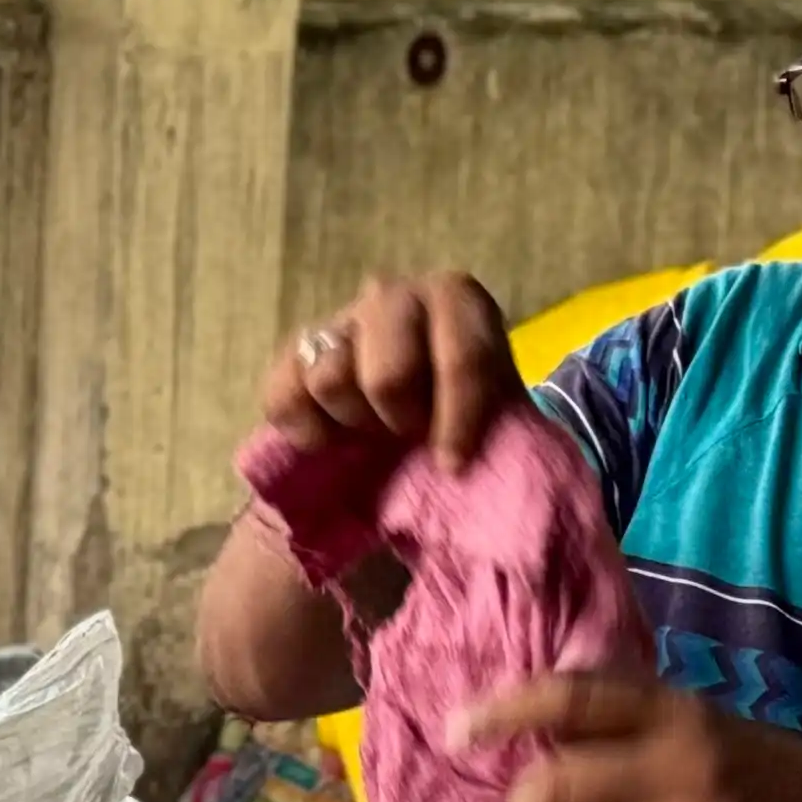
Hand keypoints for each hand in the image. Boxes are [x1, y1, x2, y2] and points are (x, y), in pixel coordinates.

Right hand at [258, 273, 522, 465]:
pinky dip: (305, 430)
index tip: (452, 465)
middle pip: (388, 375)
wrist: (406, 430)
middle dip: (398, 421)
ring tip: (370, 430)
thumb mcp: (503, 424)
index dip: (457, 420)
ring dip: (352, 422)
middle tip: (406, 434)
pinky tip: (329, 438)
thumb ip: (514, 438)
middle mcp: (397, 294)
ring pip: (330, 380)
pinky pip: (283, 393)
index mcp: (460, 301)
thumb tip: (517, 506)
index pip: (462, 356)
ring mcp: (341, 318)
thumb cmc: (463, 424)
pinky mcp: (294, 350)